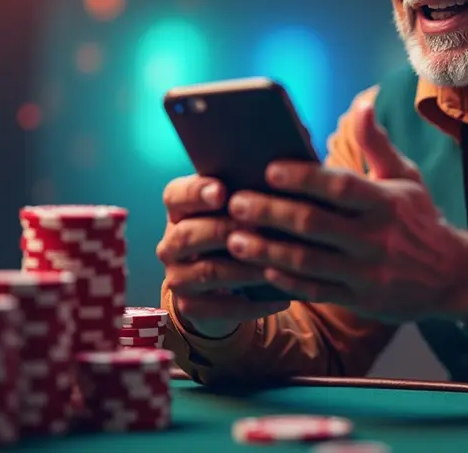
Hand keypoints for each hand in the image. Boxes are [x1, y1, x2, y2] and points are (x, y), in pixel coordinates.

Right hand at [157, 175, 289, 337]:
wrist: (226, 282)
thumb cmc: (243, 228)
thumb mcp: (244, 205)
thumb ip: (255, 185)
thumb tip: (295, 157)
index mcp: (180, 208)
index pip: (176, 195)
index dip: (197, 192)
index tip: (222, 192)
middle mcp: (172, 241)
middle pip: (190, 234)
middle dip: (226, 231)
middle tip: (260, 229)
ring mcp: (177, 275)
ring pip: (208, 271)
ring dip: (246, 268)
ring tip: (278, 265)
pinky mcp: (190, 306)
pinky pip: (219, 308)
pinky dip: (254, 304)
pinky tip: (283, 298)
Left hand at [223, 98, 467, 323]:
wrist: (454, 276)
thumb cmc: (422, 220)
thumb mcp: (407, 177)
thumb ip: (377, 144)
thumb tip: (361, 105)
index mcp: (385, 202)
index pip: (340, 186)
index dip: (303, 177)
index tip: (269, 169)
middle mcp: (376, 237)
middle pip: (314, 223)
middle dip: (270, 212)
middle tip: (236, 202)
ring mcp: (367, 272)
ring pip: (308, 261)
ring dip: (268, 250)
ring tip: (236, 238)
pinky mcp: (360, 300)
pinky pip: (316, 291)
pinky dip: (287, 281)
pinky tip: (263, 269)